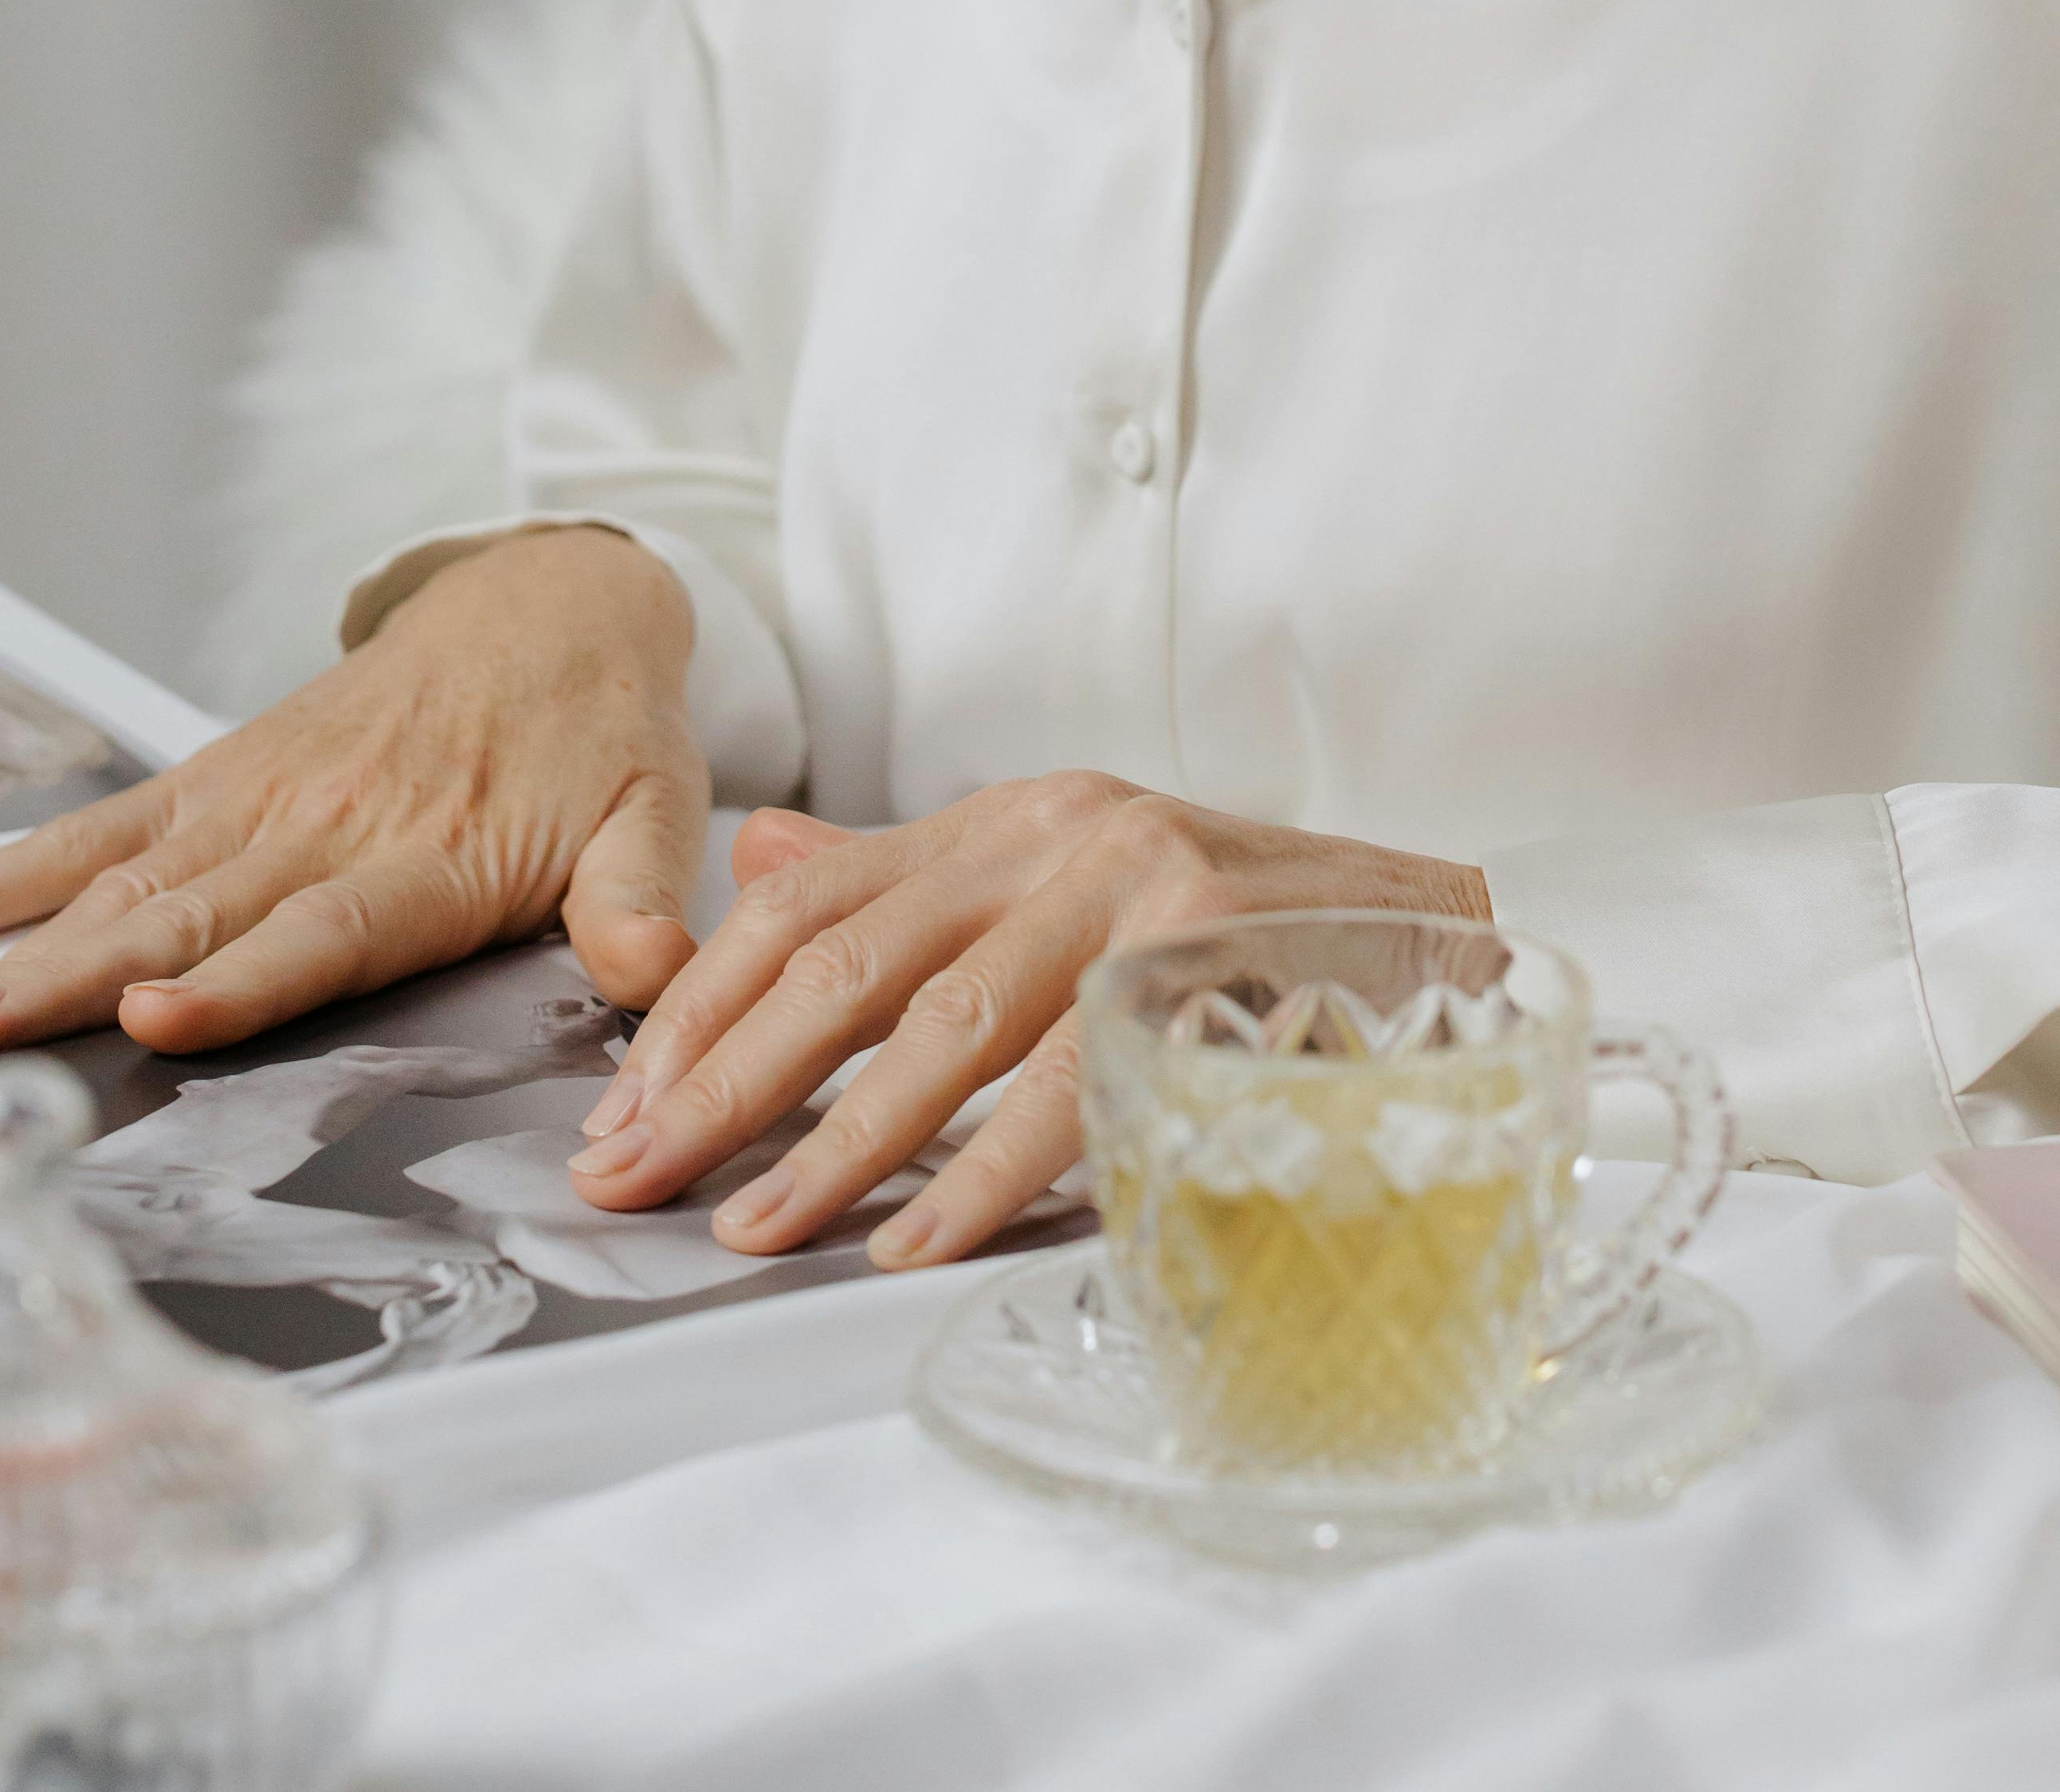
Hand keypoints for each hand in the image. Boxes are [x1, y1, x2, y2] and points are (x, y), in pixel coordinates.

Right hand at [0, 528, 706, 1060]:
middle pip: (184, 914)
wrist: (553, 600)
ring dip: (15, 942)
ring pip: (121, 879)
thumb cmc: (601, 731)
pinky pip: (101, 827)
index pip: (323, 931)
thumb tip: (663, 973)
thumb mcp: (656, 811)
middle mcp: (326, 825)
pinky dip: (6, 872)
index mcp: (430, 856)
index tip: (153, 1015)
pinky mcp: (220, 773)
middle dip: (68, 982)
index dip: (238, 978)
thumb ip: (642, 901)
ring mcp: (259, 796)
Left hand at [562, 775, 1491, 1268]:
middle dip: (726, 1082)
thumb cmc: (1230, 922)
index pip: (806, 903)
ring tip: (755, 1228)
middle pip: (849, 966)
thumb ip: (909, 882)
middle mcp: (1058, 834)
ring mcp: (1139, 889)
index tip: (624, 1109)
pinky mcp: (1212, 955)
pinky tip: (919, 1240)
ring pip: (950, 1028)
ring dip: (839, 1143)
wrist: (1435, 915)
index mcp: (1003, 819)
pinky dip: (990, 1173)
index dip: (700, 1006)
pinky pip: (1077, 1083)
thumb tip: (762, 863)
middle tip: (635, 1177)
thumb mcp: (1058, 873)